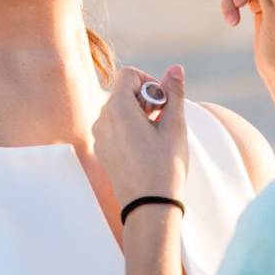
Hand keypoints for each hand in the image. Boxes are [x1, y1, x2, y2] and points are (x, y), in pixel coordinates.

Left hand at [92, 65, 188, 207]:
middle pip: (123, 91)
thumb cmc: (164, 165)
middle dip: (145, 98)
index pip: (129, 74)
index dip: (150, 81)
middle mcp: (101, 118)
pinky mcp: (101, 150)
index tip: (164, 102)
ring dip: (138, 114)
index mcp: (117, 107)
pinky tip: (145, 148)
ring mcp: (99, 135)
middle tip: (163, 119)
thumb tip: (175, 68)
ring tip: (155, 135)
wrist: (149, 206)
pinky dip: (129, 129)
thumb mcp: (174, 126)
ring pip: (119, 110)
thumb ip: (174, 93)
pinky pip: (114, 127)